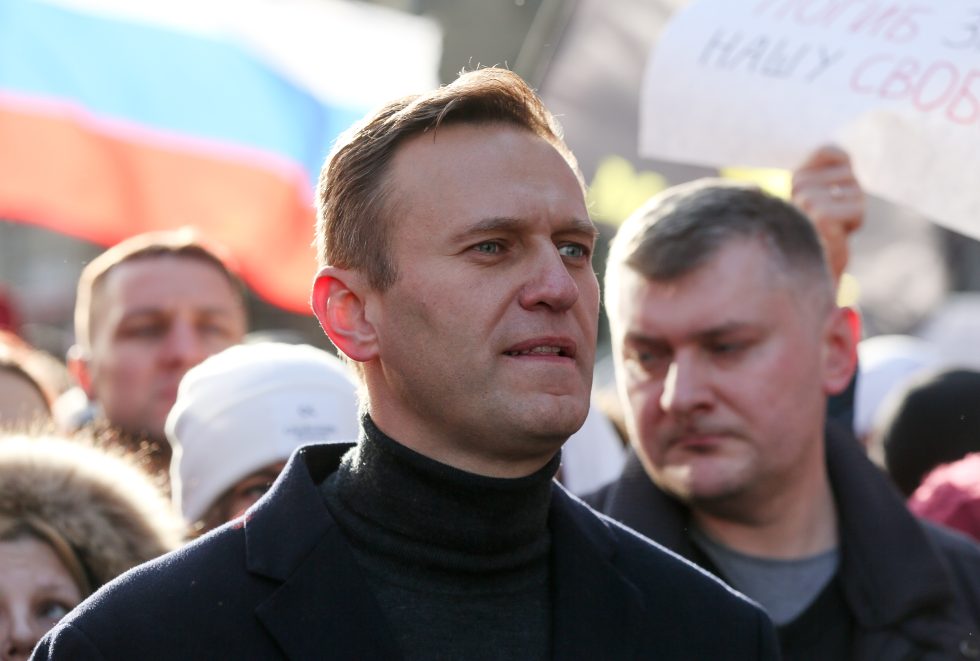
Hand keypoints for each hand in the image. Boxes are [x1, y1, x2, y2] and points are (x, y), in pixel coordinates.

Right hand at [792, 145, 863, 283]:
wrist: (807, 274)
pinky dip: (853, 224)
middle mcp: (797, 185)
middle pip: (849, 175)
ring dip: (853, 212)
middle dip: (850, 198)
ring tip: (831, 229)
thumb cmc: (818, 234)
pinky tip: (835, 236)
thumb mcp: (820, 196)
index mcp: (794, 177)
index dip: (842, 174)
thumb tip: (840, 153)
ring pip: (856, 192)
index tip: (830, 197)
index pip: (832, 151)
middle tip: (830, 220)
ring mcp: (807, 199)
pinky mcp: (821, 215)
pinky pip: (857, 210)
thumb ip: (827, 173)